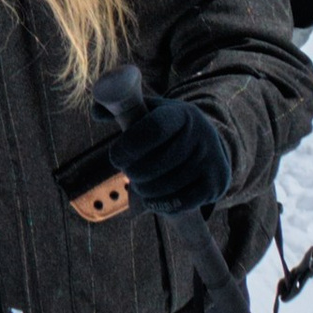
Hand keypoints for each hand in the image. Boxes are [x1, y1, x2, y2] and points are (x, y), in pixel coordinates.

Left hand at [110, 85, 230, 218]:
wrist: (211, 148)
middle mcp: (202, 135)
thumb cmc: (169, 129)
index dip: (129, 146)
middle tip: (129, 173)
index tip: (115, 157)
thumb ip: (121, 107)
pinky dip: (160, 204)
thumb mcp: (151, 111)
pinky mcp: (215, 185)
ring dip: (144, 191)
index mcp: (182, 114)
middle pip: (156, 164)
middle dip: (134, 173)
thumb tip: (97, 112)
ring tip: (141, 185)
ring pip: (165, 187)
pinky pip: (179, 203)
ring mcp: (210, 161)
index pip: (154, 129)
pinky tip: (155, 197)